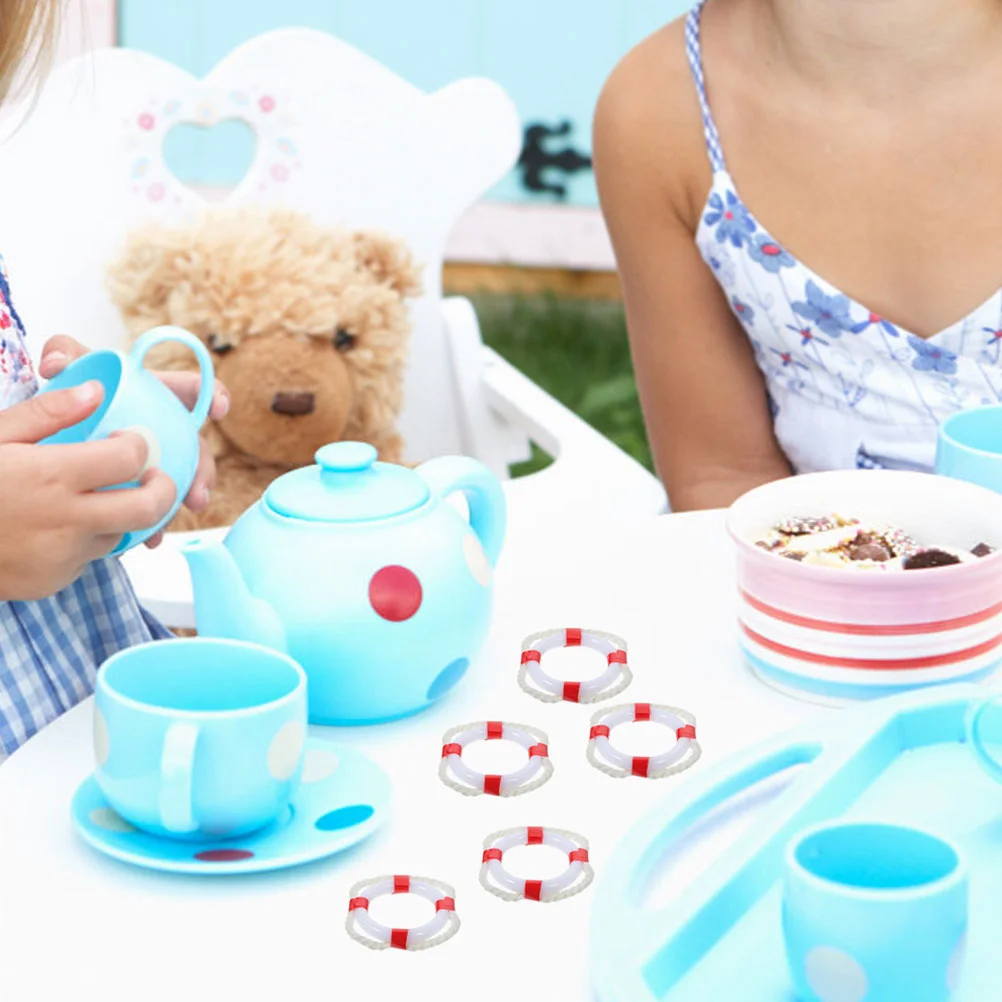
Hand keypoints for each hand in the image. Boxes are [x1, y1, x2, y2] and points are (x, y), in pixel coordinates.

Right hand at [0, 384, 176, 598]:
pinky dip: (83, 541)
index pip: (129, 456)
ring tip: (89, 498)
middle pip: (148, 506)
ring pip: (119, 534)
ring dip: (117, 516)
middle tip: (154, 476)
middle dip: (163, 488)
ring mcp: (61, 557)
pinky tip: (54, 526)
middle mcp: (64, 520)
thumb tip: (97, 390)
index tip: (131, 439)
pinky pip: (88, 558)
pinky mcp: (53, 582)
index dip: (138, 444)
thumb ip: (47, 411)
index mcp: (51, 475)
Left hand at [39, 336, 229, 546]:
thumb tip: (56, 365)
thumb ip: (64, 350)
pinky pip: (156, 502)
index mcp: (157, 393)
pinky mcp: (143, 481)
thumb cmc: (73, 387)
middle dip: (204, 471)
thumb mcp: (70, 364)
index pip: (193, 389)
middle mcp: (167, 427)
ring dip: (183, 500)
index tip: (219, 411)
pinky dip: (154, 521)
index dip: (213, 395)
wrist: (57, 426)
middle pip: (197, 446)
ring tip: (174, 519)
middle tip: (198, 492)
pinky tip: (147, 537)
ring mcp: (159, 456)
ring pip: (182, 479)